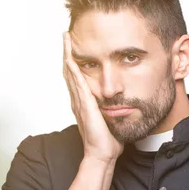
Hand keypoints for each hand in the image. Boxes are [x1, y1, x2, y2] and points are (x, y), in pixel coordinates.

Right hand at [62, 31, 123, 164]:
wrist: (103, 154)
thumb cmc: (108, 140)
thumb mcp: (111, 118)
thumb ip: (112, 108)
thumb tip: (122, 101)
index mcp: (84, 102)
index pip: (78, 77)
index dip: (75, 60)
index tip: (75, 46)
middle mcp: (79, 100)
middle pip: (70, 71)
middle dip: (68, 52)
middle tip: (66, 35)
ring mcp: (80, 102)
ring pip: (70, 74)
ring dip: (68, 55)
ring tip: (66, 39)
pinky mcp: (85, 106)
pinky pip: (77, 85)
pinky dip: (73, 70)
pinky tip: (71, 59)